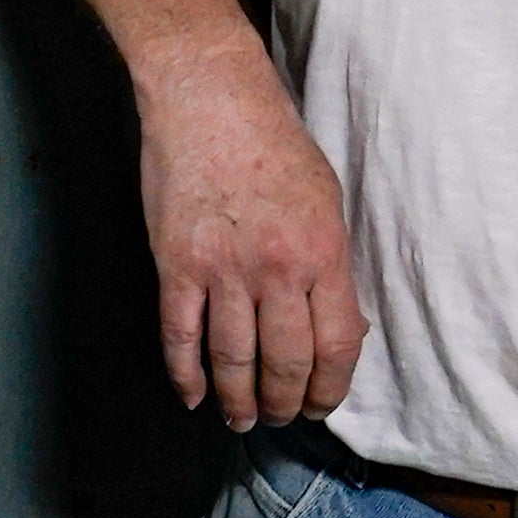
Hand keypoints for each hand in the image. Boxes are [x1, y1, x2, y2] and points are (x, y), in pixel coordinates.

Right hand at [140, 54, 360, 432]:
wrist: (210, 99)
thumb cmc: (273, 143)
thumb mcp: (327, 201)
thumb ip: (332, 267)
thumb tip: (339, 327)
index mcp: (322, 254)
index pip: (336, 346)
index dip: (329, 388)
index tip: (320, 404)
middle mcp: (275, 269)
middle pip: (284, 363)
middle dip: (284, 403)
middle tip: (279, 417)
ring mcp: (222, 270)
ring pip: (233, 360)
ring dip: (239, 401)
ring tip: (241, 419)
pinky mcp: (177, 264)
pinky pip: (181, 335)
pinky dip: (187, 374)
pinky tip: (194, 395)